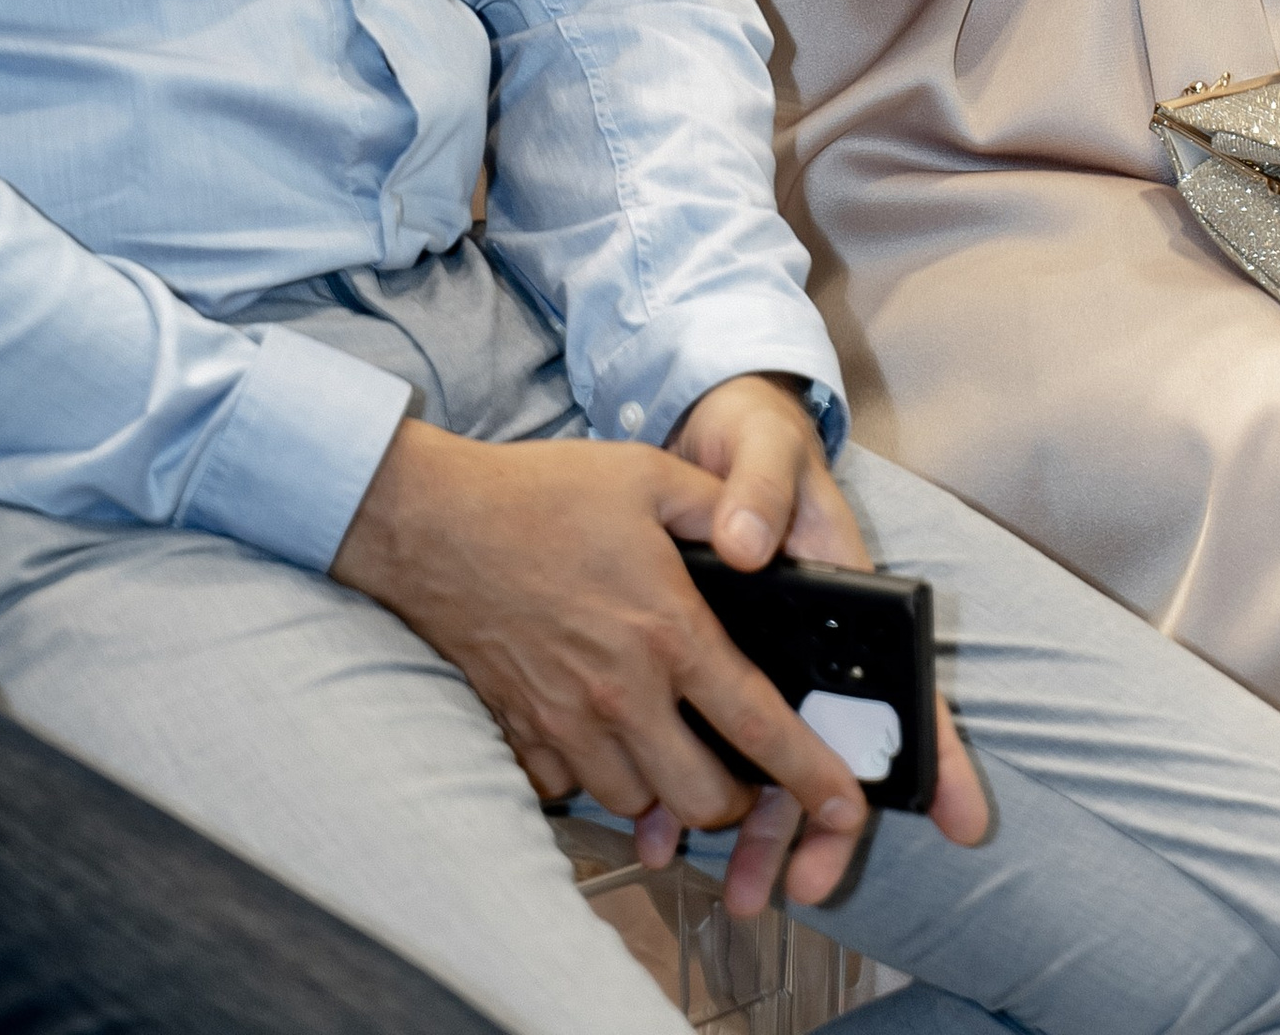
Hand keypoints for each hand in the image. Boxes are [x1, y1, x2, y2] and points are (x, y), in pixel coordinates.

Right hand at [330, 375, 983, 922]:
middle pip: (704, 799)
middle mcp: (623, 694)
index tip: (844, 804)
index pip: (759, 725)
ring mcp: (567, 723)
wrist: (434, 524)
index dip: (812, 774)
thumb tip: (764, 541)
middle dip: (738, 799)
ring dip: (668, 790)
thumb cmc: (543, 494)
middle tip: (744, 767)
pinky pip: (574, 790)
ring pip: (640, 805)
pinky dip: (599, 777)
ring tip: (676, 747)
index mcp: (668, 632)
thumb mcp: (648, 475)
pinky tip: (606, 734)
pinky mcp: (522, 735)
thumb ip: (717, 507)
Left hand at [673, 377, 985, 914]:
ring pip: (772, 764)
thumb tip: (747, 545)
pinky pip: (710, 742)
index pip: (905, 686)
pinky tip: (661, 830)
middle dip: (827, 829)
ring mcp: (765, 661)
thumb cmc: (758, 441)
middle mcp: (816, 645)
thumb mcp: (766, 450)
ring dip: (760, 832)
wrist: (703, 434)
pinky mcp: (711, 668)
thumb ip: (761, 490)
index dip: (937, 756)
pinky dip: (690, 789)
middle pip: (836, 750)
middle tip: (807, 886)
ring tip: (741, 891)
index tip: (961, 821)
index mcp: (852, 599)